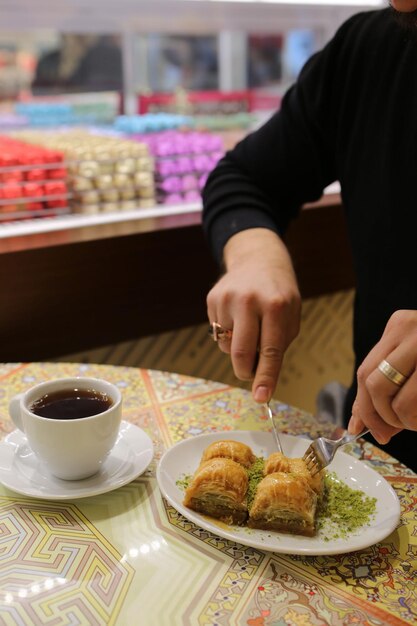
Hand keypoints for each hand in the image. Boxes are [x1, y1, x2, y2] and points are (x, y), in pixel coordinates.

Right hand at [206, 228, 300, 403]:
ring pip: (227, 346)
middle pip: (241, 353)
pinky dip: (228, 333)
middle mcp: (249, 301)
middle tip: (251, 372)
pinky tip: (237, 316)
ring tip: (249, 326)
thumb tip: (259, 375)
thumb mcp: (291, 315)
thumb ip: (278, 344)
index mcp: (276, 306)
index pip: (271, 350)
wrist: (258, 259)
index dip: (265, 377)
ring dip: (238, 347)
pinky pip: (218, 334)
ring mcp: (227, 299)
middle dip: (246, 371)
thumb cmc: (279, 294)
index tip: (261, 397)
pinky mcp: (212, 300)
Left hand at [348, 309, 416, 443]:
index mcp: (400, 326)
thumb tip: (359, 423)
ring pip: (401, 402)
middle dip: (379, 417)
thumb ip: (390, 383)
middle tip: (389, 432)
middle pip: (375, 385)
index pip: (365, 371)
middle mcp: (413, 329)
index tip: (362, 429)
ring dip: (405, 422)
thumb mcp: (414, 359)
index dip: (363, 406)